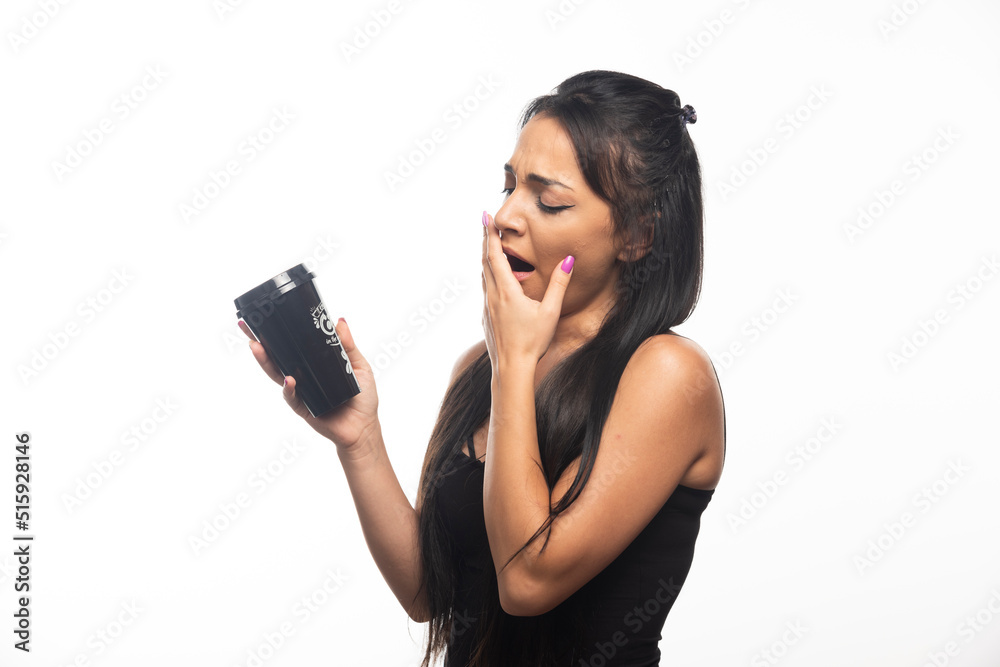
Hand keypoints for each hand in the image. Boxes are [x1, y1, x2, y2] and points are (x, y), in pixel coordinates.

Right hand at [238, 318, 379, 451]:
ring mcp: (301, 391)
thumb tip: (339, 321)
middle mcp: (303, 375)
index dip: (278, 332)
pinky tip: (288, 380)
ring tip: (257, 347)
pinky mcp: (303, 408)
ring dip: (266, 361)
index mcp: (314, 363)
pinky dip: (288, 389)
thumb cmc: (363, 398)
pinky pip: (292, 398)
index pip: (292, 345)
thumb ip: (348, 346)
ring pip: (278, 375)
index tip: (264, 315)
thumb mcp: (358, 366)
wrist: (365, 428)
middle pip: (277, 356)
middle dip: (260, 342)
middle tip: (247, 326)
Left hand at [481, 210, 573, 369]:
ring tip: (489, 245)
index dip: (489, 234)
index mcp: (506, 291)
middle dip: (485, 240)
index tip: (485, 216)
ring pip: (483, 276)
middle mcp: (492, 296)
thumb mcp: (550, 312)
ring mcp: (487, 307)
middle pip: (485, 261)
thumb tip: (568, 261)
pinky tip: (495, 279)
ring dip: (485, 258)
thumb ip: (559, 285)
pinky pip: (486, 290)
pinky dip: (488, 276)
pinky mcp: (486, 317)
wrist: (511, 369)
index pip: (494, 255)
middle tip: (484, 222)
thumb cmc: (533, 342)